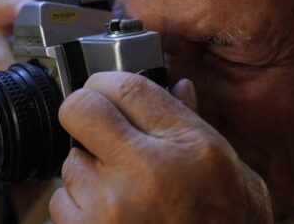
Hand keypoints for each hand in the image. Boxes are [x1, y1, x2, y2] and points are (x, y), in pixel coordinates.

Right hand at [0, 0, 47, 223]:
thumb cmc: (28, 161)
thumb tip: (106, 76)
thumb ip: (68, 94)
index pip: (2, 18)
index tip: (26, 9)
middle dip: (10, 53)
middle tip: (29, 73)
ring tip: (12, 106)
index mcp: (5, 62)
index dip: (11, 8)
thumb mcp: (57, 123)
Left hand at [50, 72, 273, 222]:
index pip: (127, 87)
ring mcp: (111, 208)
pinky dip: (80, 208)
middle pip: (81, 111)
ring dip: (87, 172)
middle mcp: (145, 172)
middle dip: (84, 114)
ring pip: (70, 163)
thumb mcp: (231, 170)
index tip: (105, 90)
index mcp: (188, 147)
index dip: (107, 83)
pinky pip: (62, 204)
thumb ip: (196, 125)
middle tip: (99, 130)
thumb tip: (178, 87)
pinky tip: (111, 217)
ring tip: (121, 192)